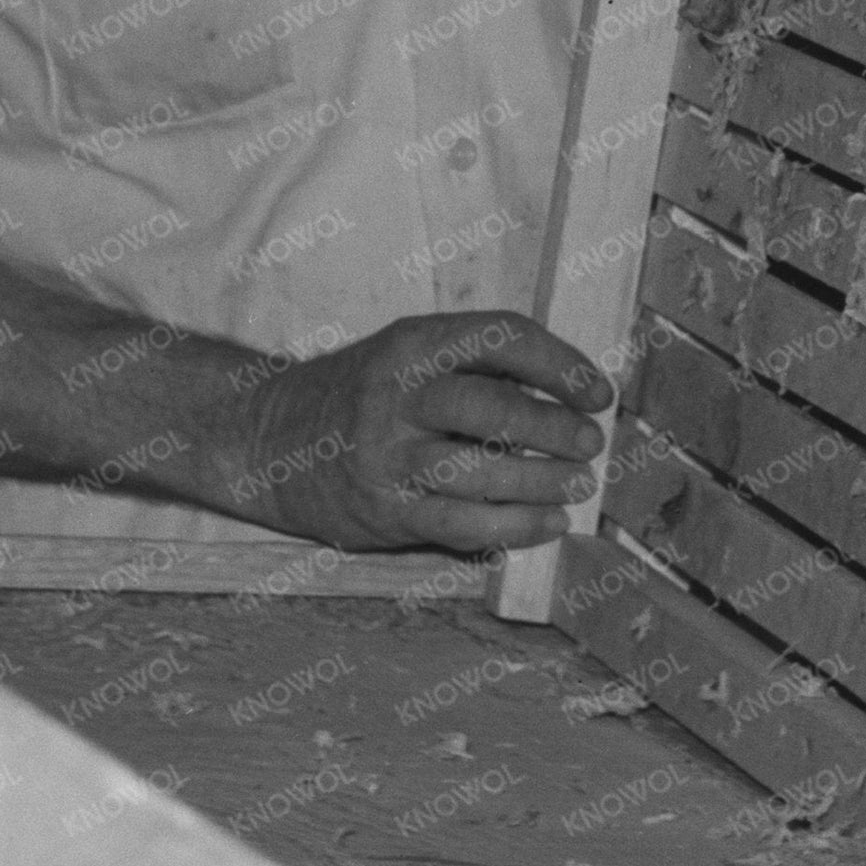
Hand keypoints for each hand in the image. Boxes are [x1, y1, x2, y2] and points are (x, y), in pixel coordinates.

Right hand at [228, 313, 615, 552]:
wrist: (264, 439)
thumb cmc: (361, 394)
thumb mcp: (407, 355)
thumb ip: (476, 369)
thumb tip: (573, 400)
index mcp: (413, 345)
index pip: (502, 337)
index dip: (562, 363)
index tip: (600, 392)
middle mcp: (397, 397)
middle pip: (491, 408)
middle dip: (553, 427)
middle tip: (591, 443)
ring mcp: (386, 457)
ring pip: (479, 474)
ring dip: (541, 484)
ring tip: (577, 486)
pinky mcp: (380, 511)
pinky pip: (459, 524)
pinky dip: (512, 528)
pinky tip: (546, 524)